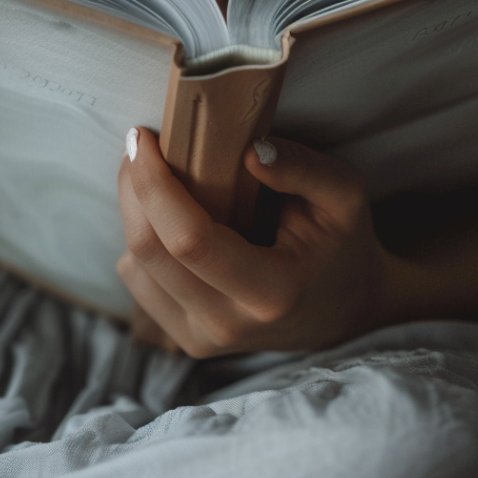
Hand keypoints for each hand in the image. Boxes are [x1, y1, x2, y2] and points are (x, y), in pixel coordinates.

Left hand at [116, 128, 386, 356]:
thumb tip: (248, 151)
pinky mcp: (185, 339)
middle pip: (149, 250)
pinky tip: (171, 221)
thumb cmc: (340, 245)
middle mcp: (228, 323)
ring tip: (160, 178)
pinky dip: (143, 240)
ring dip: (134, 212)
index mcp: (271, 292)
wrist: (341, 312)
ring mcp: (202, 338)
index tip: (145, 138)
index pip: (189, 239)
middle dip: (133, 188)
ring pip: (134, 266)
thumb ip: (304, 170)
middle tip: (143, 145)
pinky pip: (138, 281)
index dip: (154, 184)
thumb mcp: (344, 197)